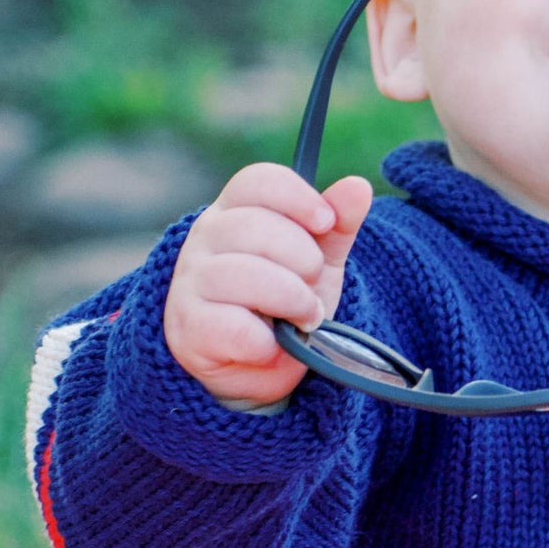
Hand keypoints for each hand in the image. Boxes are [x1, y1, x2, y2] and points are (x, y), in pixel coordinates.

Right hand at [164, 163, 373, 404]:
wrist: (255, 366)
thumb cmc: (282, 301)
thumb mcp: (318, 260)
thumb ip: (337, 226)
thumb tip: (358, 187)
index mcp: (235, 210)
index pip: (258, 181)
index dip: (298, 198)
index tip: (326, 223)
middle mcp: (205, 238)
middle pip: (255, 226)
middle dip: (303, 259)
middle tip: (313, 284)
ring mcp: (191, 281)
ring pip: (246, 274)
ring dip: (292, 300)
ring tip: (305, 317)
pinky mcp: (190, 327)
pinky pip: (235, 326)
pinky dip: (267, 341)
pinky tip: (273, 345)